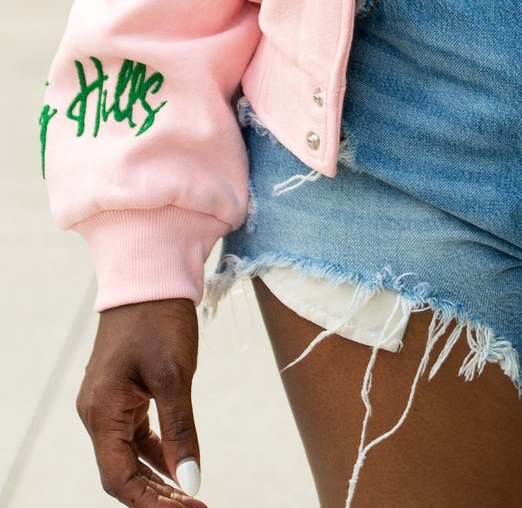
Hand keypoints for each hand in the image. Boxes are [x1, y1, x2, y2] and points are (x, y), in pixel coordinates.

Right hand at [77, 299, 206, 504]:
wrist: (149, 271)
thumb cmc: (160, 318)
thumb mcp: (176, 376)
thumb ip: (181, 432)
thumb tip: (191, 483)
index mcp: (102, 411)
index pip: (119, 478)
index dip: (151, 504)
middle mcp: (96, 412)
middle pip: (122, 472)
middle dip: (157, 496)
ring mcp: (106, 402)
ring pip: (129, 456)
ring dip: (158, 477)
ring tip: (190, 495)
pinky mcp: (120, 392)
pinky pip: (134, 434)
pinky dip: (156, 452)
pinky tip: (178, 463)